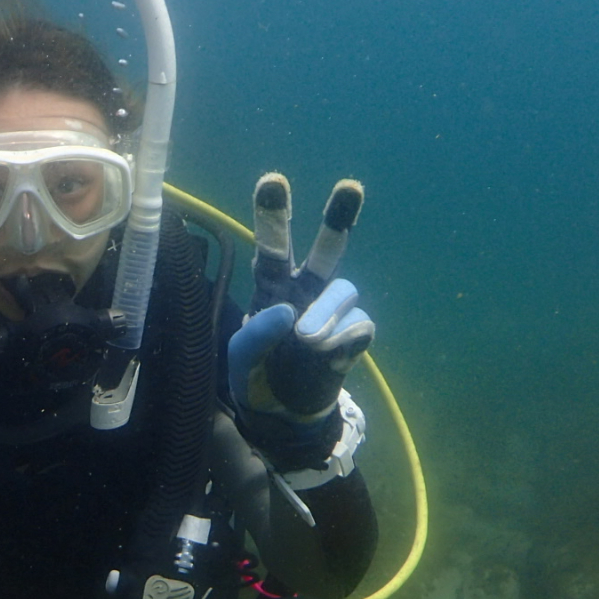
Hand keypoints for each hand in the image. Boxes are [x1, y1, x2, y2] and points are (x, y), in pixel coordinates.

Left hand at [227, 174, 374, 457]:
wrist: (282, 418)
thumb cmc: (256, 378)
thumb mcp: (239, 361)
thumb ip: (255, 337)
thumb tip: (290, 312)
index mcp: (271, 287)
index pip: (272, 246)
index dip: (273, 213)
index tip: (273, 180)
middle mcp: (305, 292)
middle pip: (325, 250)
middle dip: (338, 218)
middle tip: (349, 186)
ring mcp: (331, 314)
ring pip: (344, 289)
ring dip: (327, 311)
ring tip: (307, 339)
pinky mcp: (353, 339)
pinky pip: (359, 326)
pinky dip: (344, 339)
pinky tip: (327, 355)